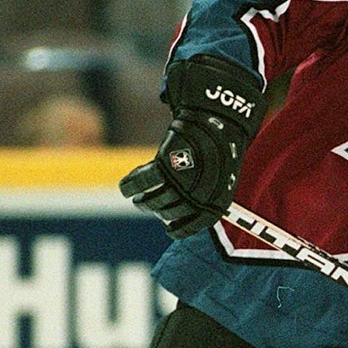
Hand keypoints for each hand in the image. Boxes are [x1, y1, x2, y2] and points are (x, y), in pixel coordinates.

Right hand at [119, 55, 264, 238]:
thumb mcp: (222, 173)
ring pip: (154, 201)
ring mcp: (182, 182)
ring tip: (138, 198)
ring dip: (143, 201)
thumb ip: (207, 191)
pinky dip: (131, 185)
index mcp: (217, 201)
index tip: (169, 228)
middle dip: (157, 209)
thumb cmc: (222, 144)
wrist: (220, 118)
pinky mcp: (166, 166)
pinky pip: (142, 182)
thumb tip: (187, 206)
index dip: (180, 229)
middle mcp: (199, 196)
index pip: (194, 225)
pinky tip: (125, 187)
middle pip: (169, 212)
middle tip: (147, 203)